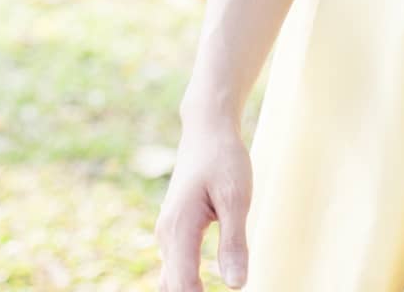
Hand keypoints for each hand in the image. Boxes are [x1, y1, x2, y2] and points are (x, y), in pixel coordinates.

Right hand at [155, 114, 252, 289]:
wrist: (206, 129)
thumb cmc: (224, 158)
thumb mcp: (236, 197)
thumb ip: (234, 242)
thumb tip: (235, 286)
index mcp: (179, 229)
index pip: (183, 286)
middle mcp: (167, 235)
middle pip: (173, 289)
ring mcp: (168, 233)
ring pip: (172, 281)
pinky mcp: (176, 231)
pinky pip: (175, 269)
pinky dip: (186, 286)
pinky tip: (202, 291)